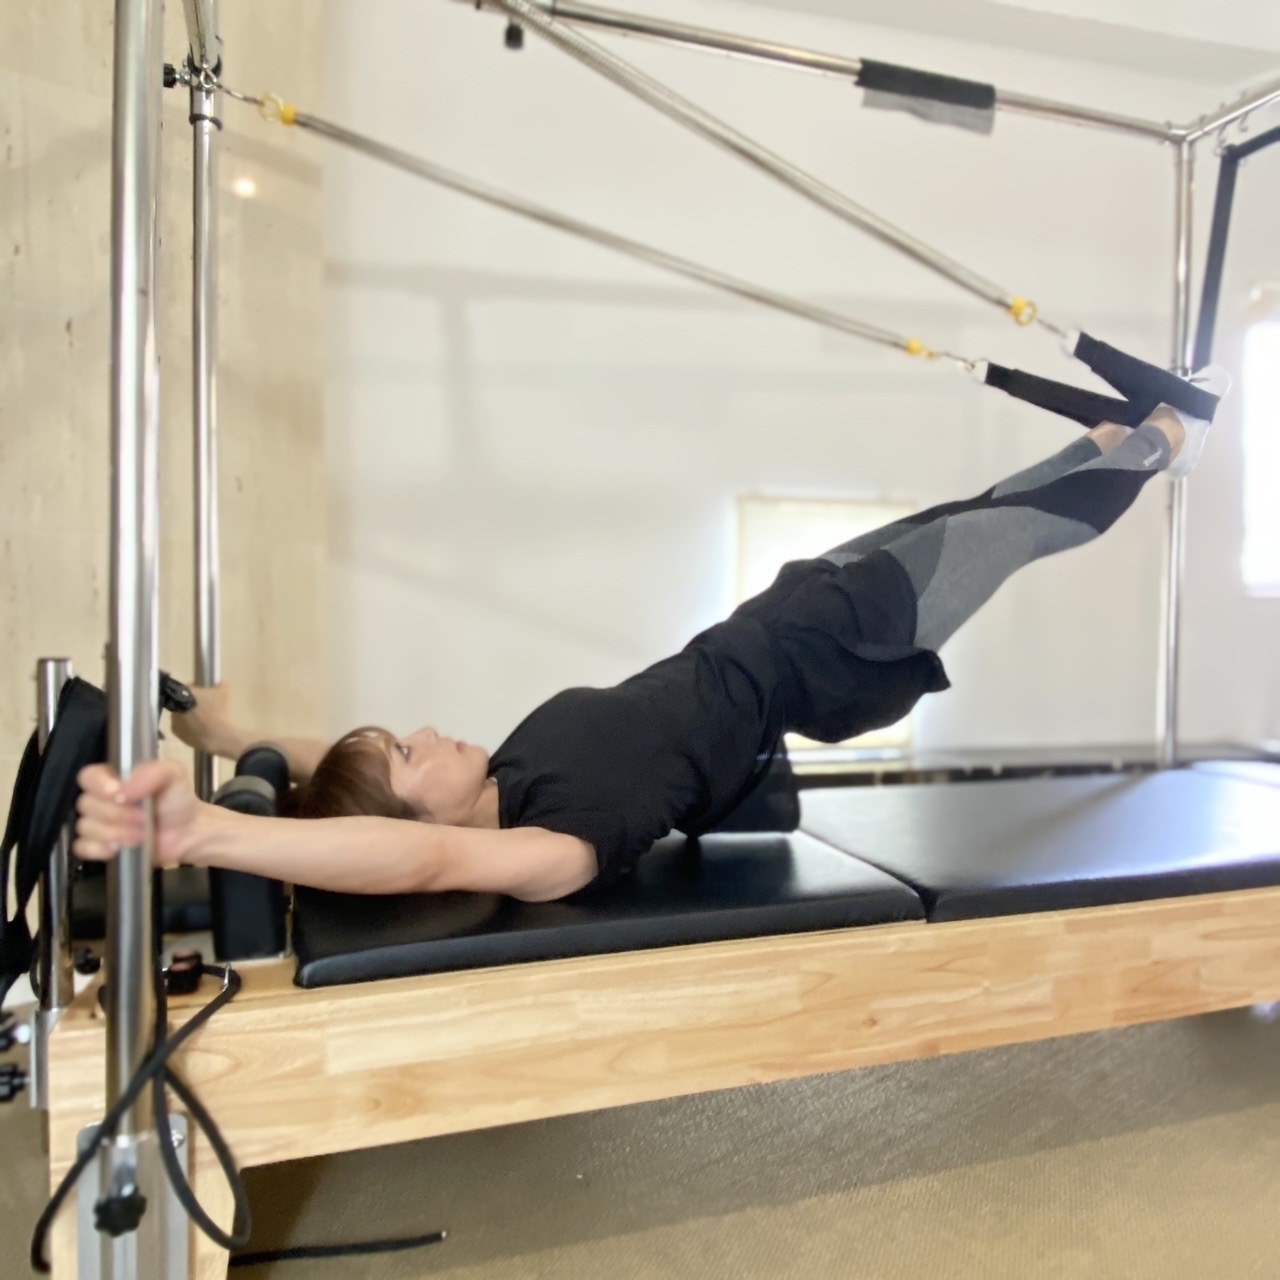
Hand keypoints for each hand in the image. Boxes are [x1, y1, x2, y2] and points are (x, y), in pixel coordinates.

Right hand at [75, 761, 200, 868]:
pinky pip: (83, 847)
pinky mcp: (100, 845)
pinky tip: (119, 849)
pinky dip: (100, 849)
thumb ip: (150, 772)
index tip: (117, 794)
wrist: (186, 832)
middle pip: (86, 804)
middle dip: (118, 814)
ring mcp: (99, 823)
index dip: (98, 785)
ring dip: (116, 833)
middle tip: (144, 818)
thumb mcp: (173, 774)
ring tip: (141, 834)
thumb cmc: (177, 799)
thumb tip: (121, 789)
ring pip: (86, 827)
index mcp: (114, 777)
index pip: (88, 776)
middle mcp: (102, 798)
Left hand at [169, 683, 233, 755]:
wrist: (216, 734)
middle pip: (182, 700)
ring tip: (202, 719)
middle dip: (191, 702)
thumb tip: (218, 683)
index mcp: (185, 693)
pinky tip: (198, 727)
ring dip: (188, 714)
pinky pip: (180, 725)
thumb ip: (220, 684)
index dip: (196, 689)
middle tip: (204, 707)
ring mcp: (173, 718)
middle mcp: (175, 704)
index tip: (204, 694)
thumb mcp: (224, 692)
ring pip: (180, 713)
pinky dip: (187, 725)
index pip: (188, 686)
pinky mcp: (175, 731)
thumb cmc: (218, 711)